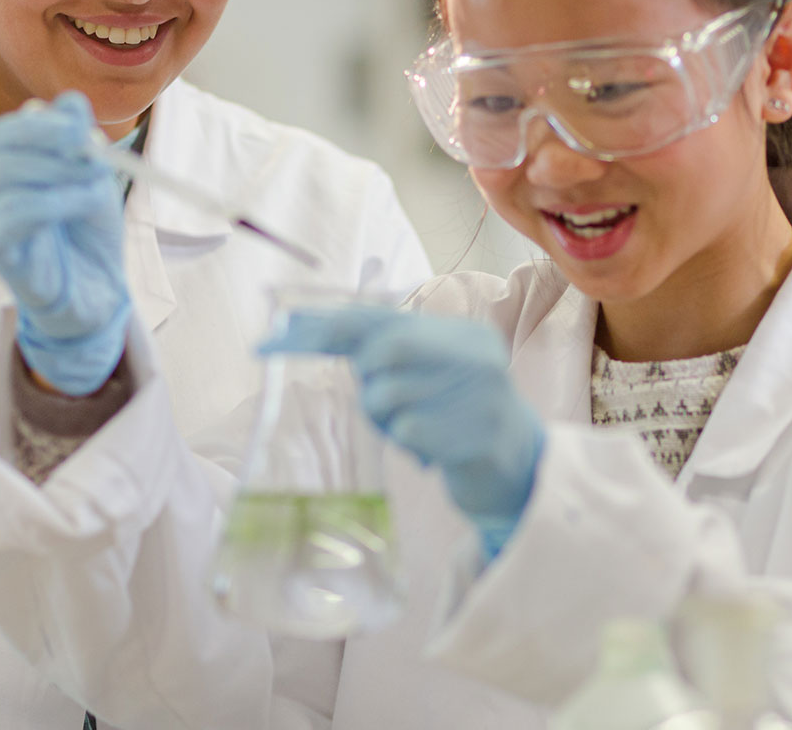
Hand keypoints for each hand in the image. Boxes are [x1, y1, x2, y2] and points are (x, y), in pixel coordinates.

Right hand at [0, 92, 129, 395]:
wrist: (94, 293)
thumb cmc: (89, 235)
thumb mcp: (93, 180)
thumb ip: (81, 144)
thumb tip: (71, 102)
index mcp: (5, 168)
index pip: (8, 130)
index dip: (45, 125)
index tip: (84, 132)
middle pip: (1, 145)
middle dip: (53, 144)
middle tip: (95, 159)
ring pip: (8, 174)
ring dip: (60, 173)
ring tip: (98, 188)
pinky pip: (15, 212)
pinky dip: (56, 201)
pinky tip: (83, 206)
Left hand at [261, 308, 545, 558]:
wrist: (521, 474)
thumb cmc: (458, 421)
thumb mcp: (431, 377)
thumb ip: (385, 353)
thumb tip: (306, 331)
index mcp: (464, 335)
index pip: (380, 316)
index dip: (322, 326)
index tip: (270, 339)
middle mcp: (477, 357)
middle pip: (384, 350)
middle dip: (368, 378)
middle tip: (381, 402)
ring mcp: (480, 396)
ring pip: (387, 395)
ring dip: (386, 420)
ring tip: (418, 431)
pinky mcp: (475, 437)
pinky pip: (407, 432)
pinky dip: (408, 445)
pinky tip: (432, 452)